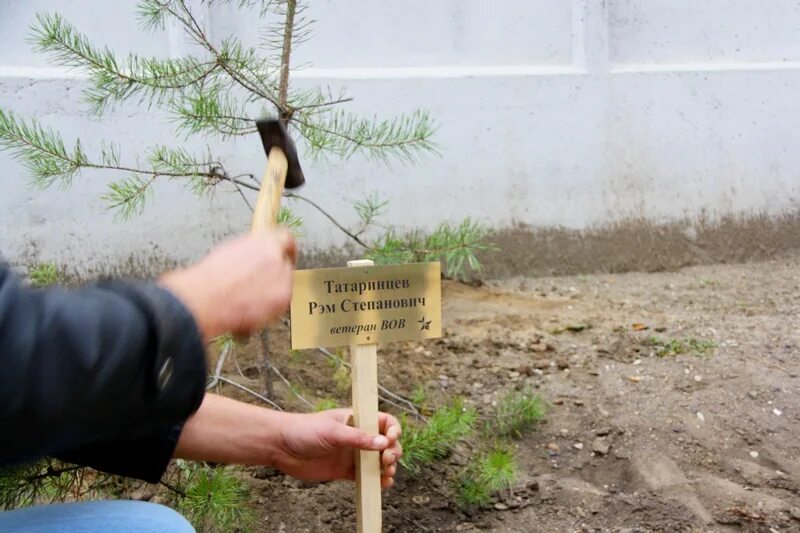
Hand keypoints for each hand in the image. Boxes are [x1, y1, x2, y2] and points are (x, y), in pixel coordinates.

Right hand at [159, 230, 295, 340]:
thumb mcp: (231, 251)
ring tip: (245, 298)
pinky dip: (268, 307)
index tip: (285, 253)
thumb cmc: (210, 277)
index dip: (285, 247)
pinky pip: (279, 303)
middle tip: (257, 283)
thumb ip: (252, 251)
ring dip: (270, 291)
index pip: (286, 238)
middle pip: (284, 264)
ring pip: (283, 285)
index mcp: (265, 242)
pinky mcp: (282, 301)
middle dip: (274, 273)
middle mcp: (277, 259)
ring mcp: (283, 280)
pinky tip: (248, 308)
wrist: (206, 299)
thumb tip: (257, 255)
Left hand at [275, 409, 402, 487]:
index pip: (384, 422)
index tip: (391, 439)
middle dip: (392, 451)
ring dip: (388, 467)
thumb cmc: (304, 430)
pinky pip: (366, 476)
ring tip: (387, 473)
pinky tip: (382, 484)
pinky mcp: (344, 470)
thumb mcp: (333, 431)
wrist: (281, 447)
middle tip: (386, 459)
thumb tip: (383, 443)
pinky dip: (377, 480)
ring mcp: (351, 454)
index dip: (393, 430)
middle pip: (386, 443)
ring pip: (378, 461)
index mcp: (357, 419)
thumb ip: (358, 438)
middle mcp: (357, 436)